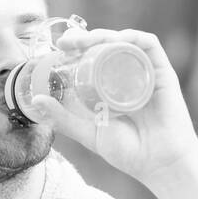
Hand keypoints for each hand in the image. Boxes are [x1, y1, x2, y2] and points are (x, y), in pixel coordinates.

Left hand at [27, 26, 197, 181]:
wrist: (160, 164)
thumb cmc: (129, 152)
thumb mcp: (89, 133)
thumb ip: (63, 119)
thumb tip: (35, 101)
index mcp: (111, 85)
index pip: (93, 56)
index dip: (76, 47)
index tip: (58, 47)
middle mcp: (128, 74)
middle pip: (107, 45)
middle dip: (85, 37)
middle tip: (67, 42)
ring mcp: (145, 71)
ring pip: (124, 40)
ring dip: (104, 34)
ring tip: (86, 41)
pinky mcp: (162, 71)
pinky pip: (148, 45)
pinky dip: (131, 37)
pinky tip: (115, 41)